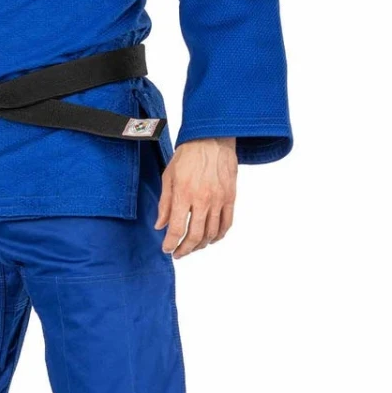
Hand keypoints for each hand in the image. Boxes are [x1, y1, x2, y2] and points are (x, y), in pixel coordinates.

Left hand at [155, 137, 236, 257]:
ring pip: (212, 233)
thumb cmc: (187, 156)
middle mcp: (202, 200)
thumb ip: (164, 204)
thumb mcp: (168, 177)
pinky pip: (227, 223)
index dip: (170, 244)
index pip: (177, 229)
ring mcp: (219, 200)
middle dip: (185, 249)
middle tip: (179, 253)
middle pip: (195, 236)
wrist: (211, 139)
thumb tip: (160, 226)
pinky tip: (212, 239)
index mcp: (184, 194)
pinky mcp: (230, 197)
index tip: (167, 249)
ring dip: (201, 245)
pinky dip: (219, 235)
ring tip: (193, 247)